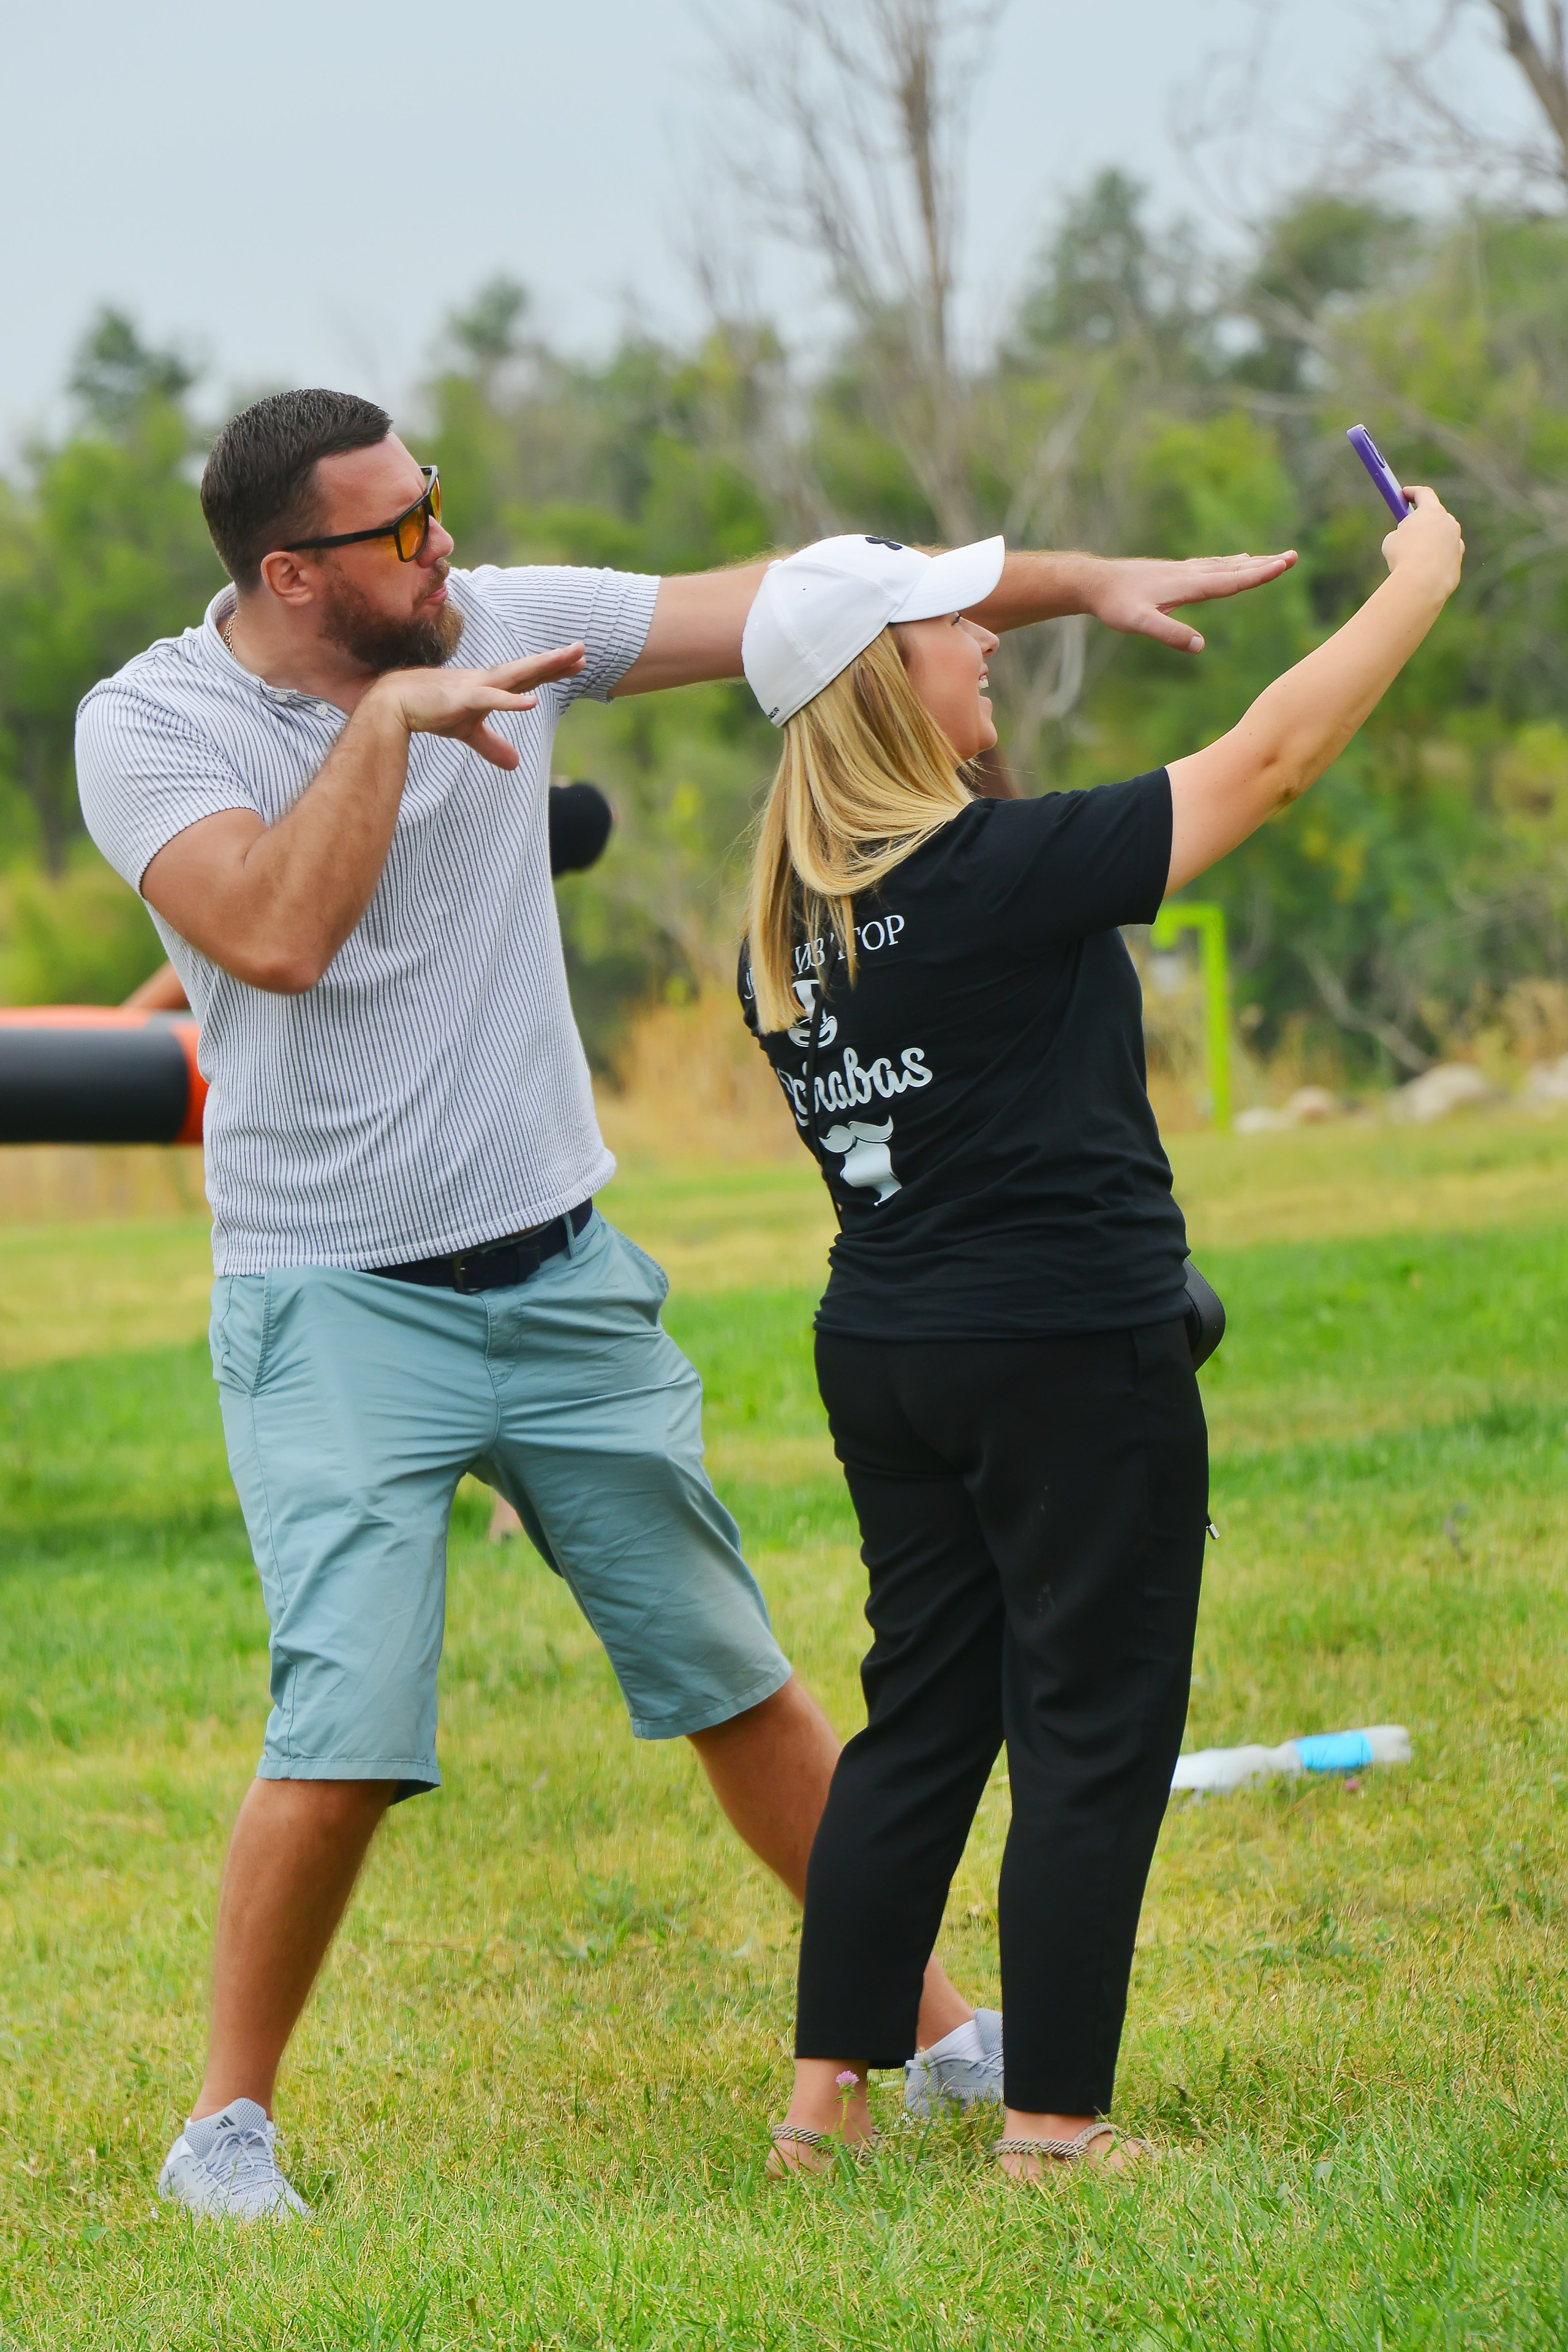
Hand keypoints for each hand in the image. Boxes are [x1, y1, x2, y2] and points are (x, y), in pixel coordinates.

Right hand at [369, 643, 587, 769]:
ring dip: (541, 667)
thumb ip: (492, 745)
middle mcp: (487, 681)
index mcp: (490, 686)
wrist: (395, 703)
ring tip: (567, 660)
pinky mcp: (463, 699)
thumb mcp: (468, 732)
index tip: (577, 662)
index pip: (528, 676)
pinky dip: (511, 701)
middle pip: (528, 670)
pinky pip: (491, 699)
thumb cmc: (431, 710)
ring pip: (516, 675)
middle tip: (583, 650)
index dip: (552, 670)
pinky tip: (531, 701)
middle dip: (556, 661)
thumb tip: (515, 764)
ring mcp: (476, 687)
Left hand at [1088, 550, 1298, 653]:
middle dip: (1264, 564)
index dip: (1259, 574)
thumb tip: (1200, 647)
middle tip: (1293, 557)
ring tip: (1272, 558)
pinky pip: (1210, 566)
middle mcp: (1189, 573)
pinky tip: (1233, 562)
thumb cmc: (1114, 604)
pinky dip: (1229, 563)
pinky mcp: (1174, 573)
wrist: (1094, 582)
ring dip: (1250, 563)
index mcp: (1187, 584)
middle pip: (1234, 569)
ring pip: (1224, 565)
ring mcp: (1182, 571)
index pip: (1231, 581)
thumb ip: (1168, 633)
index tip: (1284, 565)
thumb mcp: (1138, 624)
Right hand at [1382, 487, 1463, 597]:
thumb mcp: (1392, 540)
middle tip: (1409, 525)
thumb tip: (1406, 537)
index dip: (1412, 493)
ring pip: (1442, 537)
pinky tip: (1423, 569)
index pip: (1424, 494)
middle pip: (1436, 515)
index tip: (1403, 494)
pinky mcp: (1457, 562)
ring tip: (1413, 554)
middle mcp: (1449, 523)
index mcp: (1432, 511)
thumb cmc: (1403, 557)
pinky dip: (1435, 559)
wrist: (1421, 583)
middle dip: (1423, 519)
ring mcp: (1456, 542)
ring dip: (1430, 541)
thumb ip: (1402, 532)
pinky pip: (1444, 556)